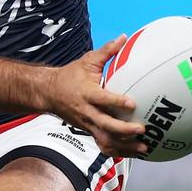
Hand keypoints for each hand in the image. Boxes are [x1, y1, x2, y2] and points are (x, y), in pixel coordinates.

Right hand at [44, 35, 146, 157]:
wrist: (48, 93)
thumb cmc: (69, 76)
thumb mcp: (86, 61)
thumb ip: (107, 51)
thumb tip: (123, 38)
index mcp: (87, 93)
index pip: (102, 99)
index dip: (116, 102)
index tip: (132, 103)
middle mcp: (87, 111)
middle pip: (105, 125)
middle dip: (124, 130)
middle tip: (141, 129)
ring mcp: (87, 124)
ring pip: (106, 139)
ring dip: (125, 146)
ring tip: (143, 147)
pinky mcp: (88, 131)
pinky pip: (103, 144)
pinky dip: (118, 151)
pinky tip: (133, 152)